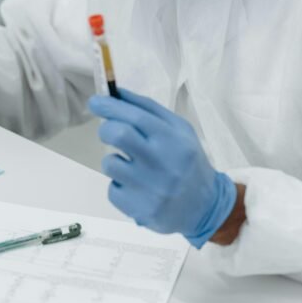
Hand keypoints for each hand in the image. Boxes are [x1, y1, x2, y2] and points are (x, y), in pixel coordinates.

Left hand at [89, 89, 236, 247]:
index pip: (136, 117)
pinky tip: (136, 186)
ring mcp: (151, 189)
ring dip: (113, 160)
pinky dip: (118, 185)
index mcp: (174, 140)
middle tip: (108, 131)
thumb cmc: (187, 161)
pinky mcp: (140, 210)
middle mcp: (163, 164)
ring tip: (130, 164)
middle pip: (118, 135)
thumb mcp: (179, 130)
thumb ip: (148, 109)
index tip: (95, 102)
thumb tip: (116, 92)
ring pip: (110, 163)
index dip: (111, 106)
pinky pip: (112, 190)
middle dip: (106, 129)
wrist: (206, 206)